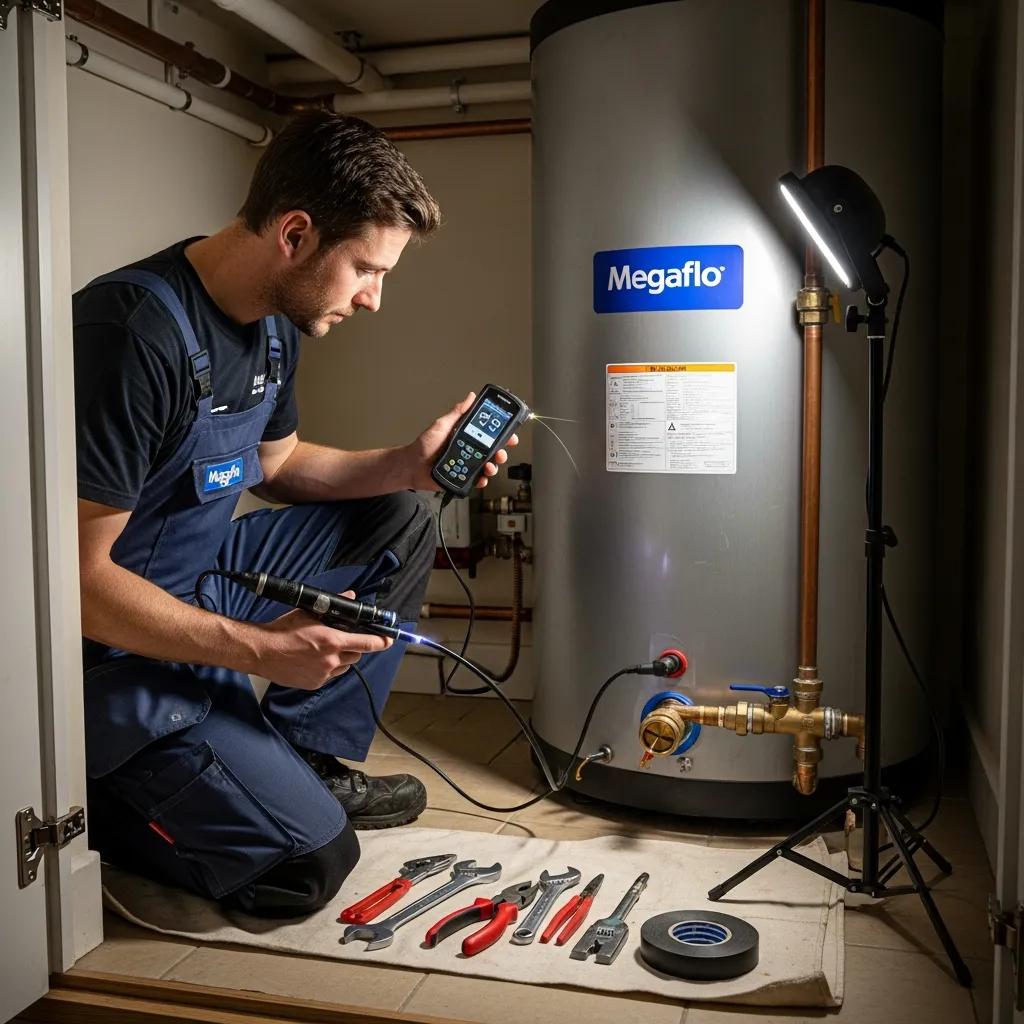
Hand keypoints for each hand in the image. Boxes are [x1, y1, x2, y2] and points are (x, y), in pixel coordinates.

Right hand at [249, 591, 391, 689]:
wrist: (262, 652)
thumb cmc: (283, 630)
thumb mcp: (310, 613)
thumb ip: (334, 605)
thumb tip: (351, 595)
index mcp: (332, 641)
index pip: (366, 643)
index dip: (381, 642)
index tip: (389, 640)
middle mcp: (331, 660)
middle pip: (356, 656)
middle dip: (354, 648)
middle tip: (342, 640)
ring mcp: (323, 674)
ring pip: (344, 667)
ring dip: (342, 659)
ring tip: (326, 650)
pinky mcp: (314, 684)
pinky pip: (330, 676)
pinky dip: (329, 669)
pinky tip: (315, 661)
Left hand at [403, 391, 519, 490]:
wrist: (412, 466)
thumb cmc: (423, 446)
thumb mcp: (442, 425)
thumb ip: (457, 412)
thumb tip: (470, 397)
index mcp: (467, 436)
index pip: (490, 434)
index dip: (502, 435)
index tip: (510, 434)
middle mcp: (470, 450)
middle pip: (493, 452)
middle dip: (501, 452)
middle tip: (500, 452)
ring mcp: (468, 465)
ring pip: (488, 467)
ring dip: (493, 467)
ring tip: (489, 466)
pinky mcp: (463, 478)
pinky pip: (478, 480)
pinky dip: (483, 480)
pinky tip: (481, 478)